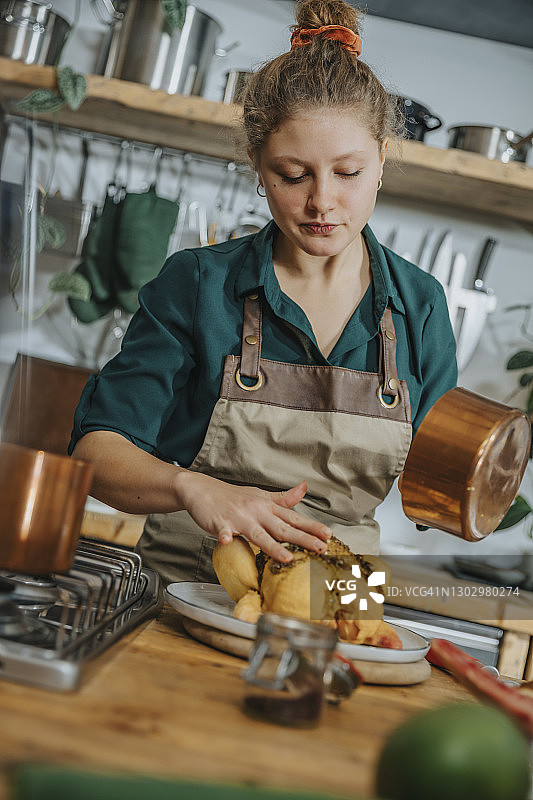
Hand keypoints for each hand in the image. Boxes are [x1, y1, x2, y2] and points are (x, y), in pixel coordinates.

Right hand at [175, 472, 330, 561]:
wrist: (202, 489)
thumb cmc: (233, 496)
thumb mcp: (261, 495)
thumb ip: (283, 498)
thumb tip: (304, 489)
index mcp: (267, 507)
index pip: (294, 518)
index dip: (312, 527)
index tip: (329, 535)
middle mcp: (257, 512)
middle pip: (283, 528)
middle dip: (303, 539)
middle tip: (321, 548)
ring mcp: (239, 517)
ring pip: (258, 534)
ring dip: (272, 546)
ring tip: (286, 557)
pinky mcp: (220, 523)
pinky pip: (222, 531)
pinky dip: (225, 536)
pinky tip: (227, 541)